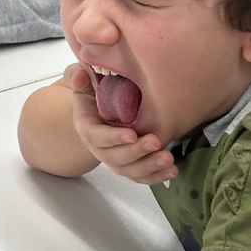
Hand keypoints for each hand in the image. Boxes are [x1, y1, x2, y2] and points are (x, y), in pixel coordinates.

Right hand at [66, 64, 176, 184]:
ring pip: (129, 170)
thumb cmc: (93, 95)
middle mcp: (99, 148)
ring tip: (168, 159)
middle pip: (114, 158)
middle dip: (136, 152)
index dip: (113, 138)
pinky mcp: (129, 165)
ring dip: (149, 167)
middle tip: (156, 142)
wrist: (99, 113)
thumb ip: (77, 78)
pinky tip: (172, 171)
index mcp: (87, 128)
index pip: (96, 137)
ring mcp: (115, 158)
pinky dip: (156, 176)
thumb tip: (80, 74)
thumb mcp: (82, 84)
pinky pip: (140, 176)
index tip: (132, 134)